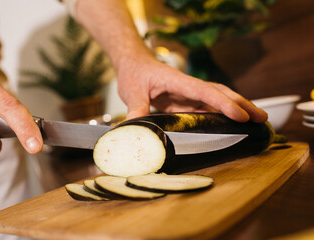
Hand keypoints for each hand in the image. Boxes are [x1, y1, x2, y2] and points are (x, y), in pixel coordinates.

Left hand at [116, 56, 267, 122]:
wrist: (135, 65)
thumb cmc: (135, 74)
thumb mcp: (131, 91)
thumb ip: (136, 108)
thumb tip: (135, 128)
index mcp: (178, 81)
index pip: (205, 92)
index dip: (223, 104)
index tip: (240, 116)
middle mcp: (188, 87)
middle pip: (220, 93)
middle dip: (241, 104)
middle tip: (262, 117)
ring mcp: (189, 94)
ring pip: (217, 100)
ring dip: (237, 109)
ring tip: (256, 121)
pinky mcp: (187, 101)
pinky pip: (208, 108)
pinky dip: (222, 115)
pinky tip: (232, 124)